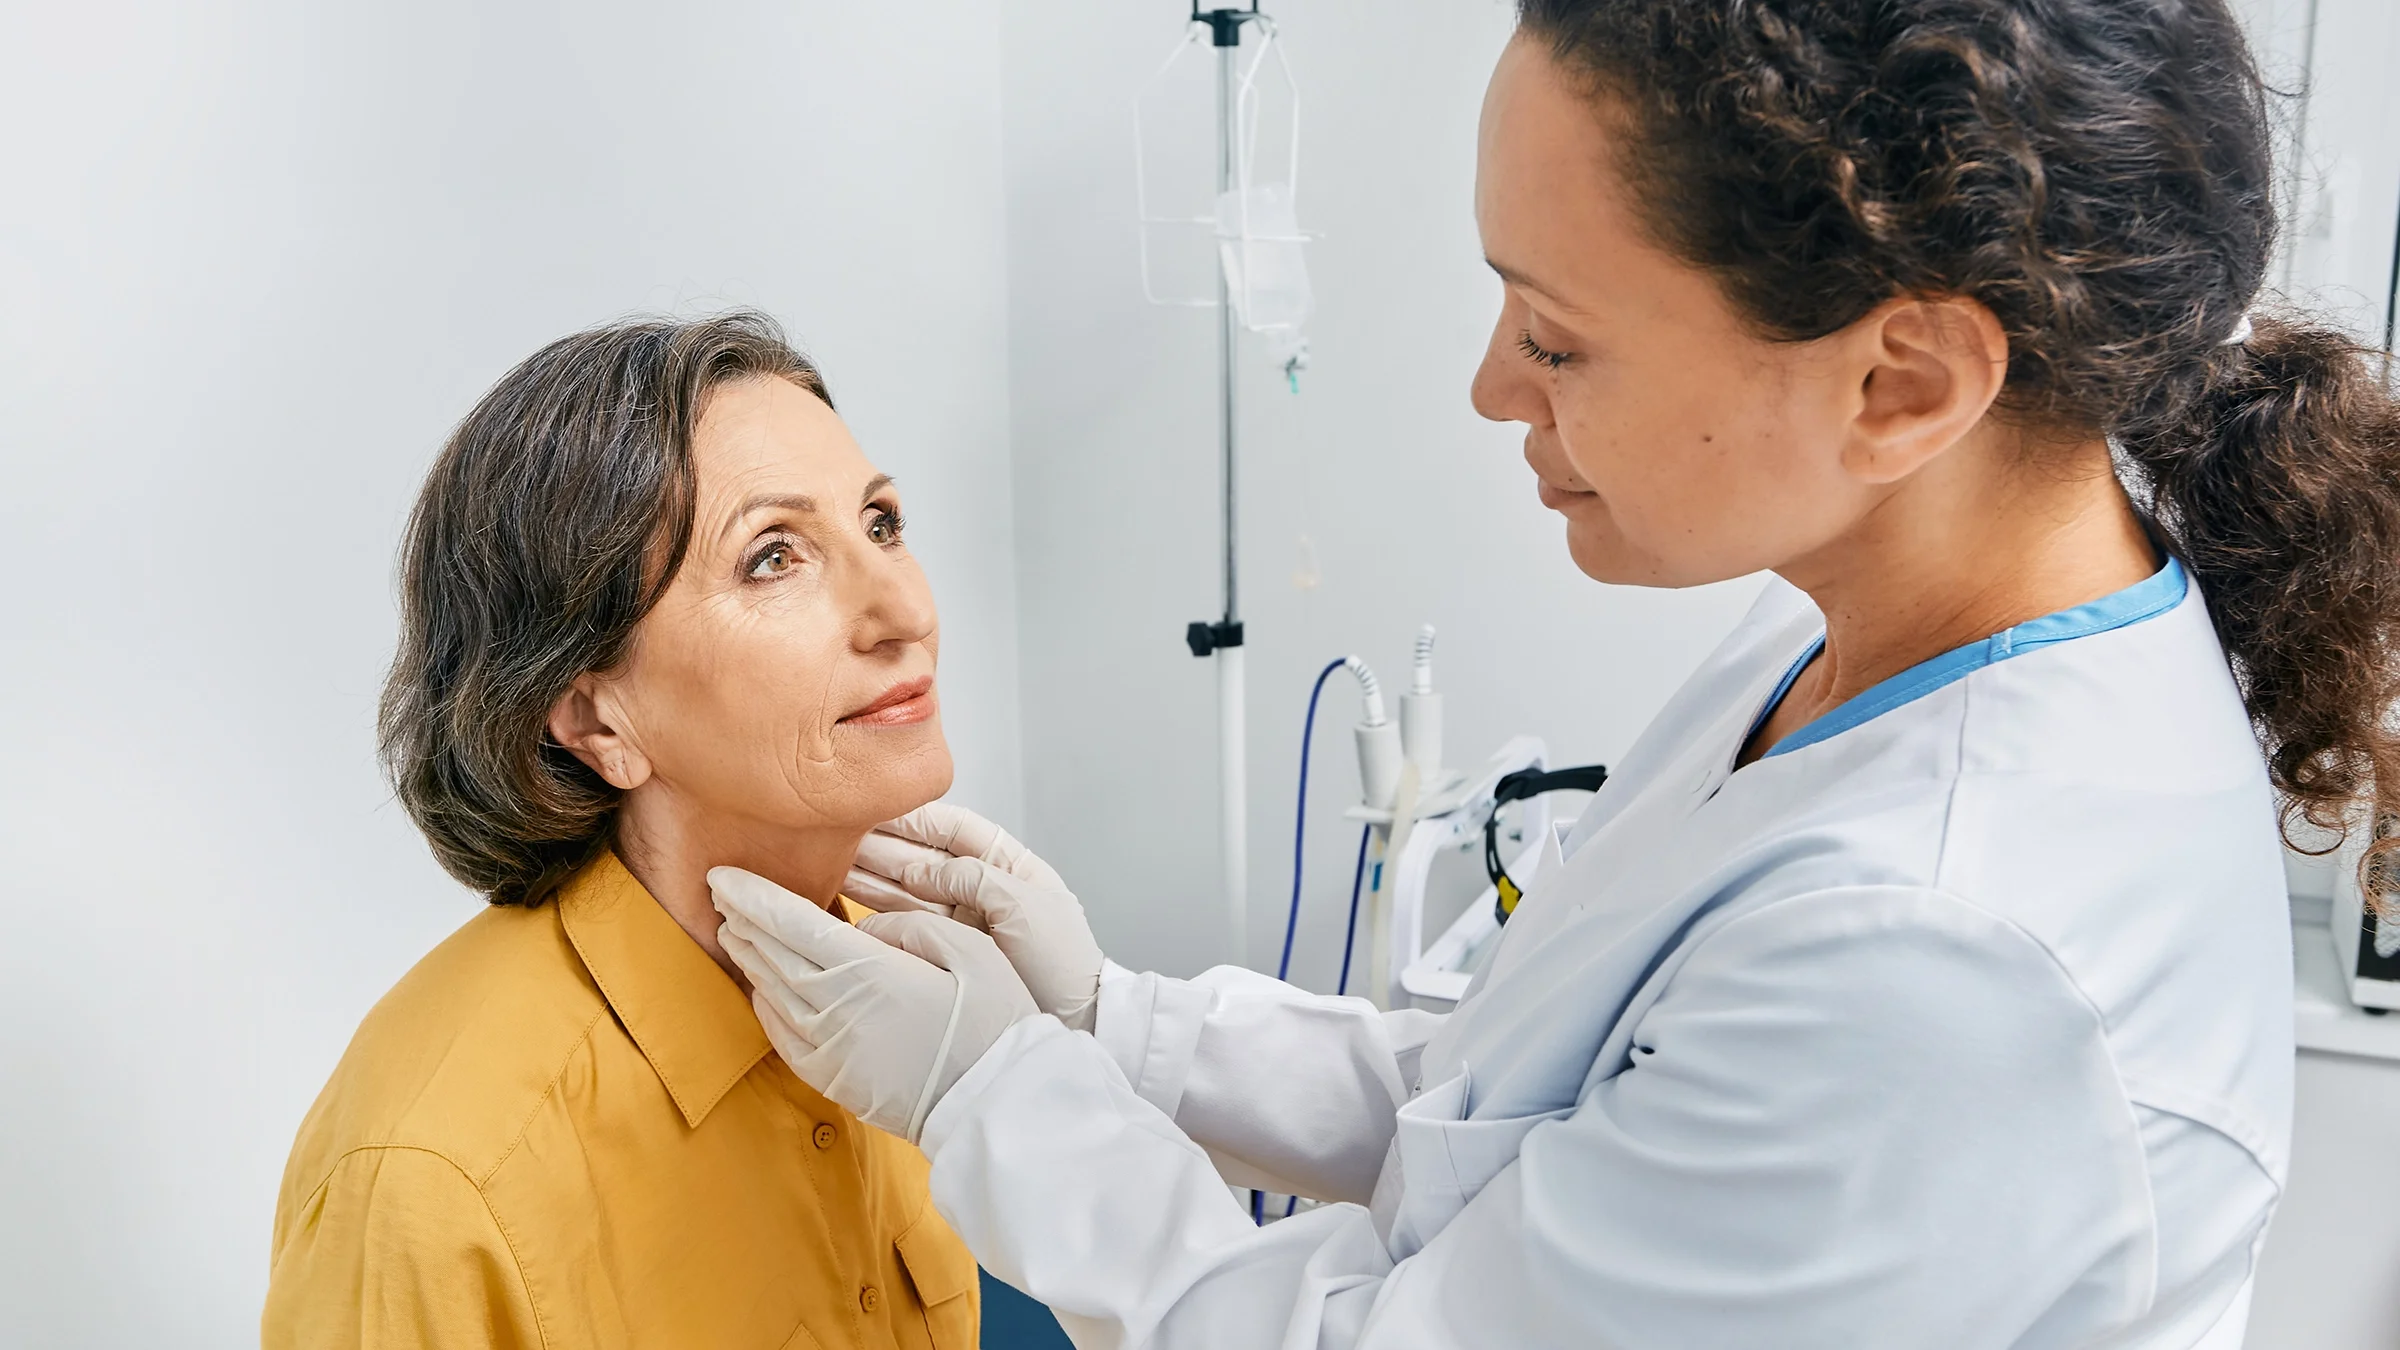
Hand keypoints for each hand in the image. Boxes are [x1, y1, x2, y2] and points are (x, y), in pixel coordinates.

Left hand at [711, 866, 1037, 1143]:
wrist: (996, 1104)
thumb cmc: (994, 1025)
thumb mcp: (972, 952)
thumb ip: (911, 927)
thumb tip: (866, 926)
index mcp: (870, 972)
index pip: (793, 923)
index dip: (753, 897)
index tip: (723, 876)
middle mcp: (838, 1010)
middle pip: (773, 955)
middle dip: (743, 920)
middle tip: (722, 894)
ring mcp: (830, 1049)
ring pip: (772, 993)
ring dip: (749, 958)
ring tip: (734, 931)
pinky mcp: (834, 1079)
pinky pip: (782, 1037)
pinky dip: (764, 1006)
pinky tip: (760, 989)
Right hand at [844, 803, 1104, 1033]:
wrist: (1075, 1021)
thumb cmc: (1063, 962)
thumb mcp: (1025, 907)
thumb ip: (973, 879)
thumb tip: (918, 872)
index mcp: (1009, 865)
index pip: (954, 829)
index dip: (914, 818)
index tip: (875, 807)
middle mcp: (980, 889)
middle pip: (922, 857)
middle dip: (880, 845)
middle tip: (836, 835)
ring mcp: (961, 921)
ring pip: (906, 889)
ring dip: (869, 874)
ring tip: (828, 861)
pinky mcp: (946, 950)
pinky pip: (906, 922)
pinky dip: (876, 909)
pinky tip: (846, 897)